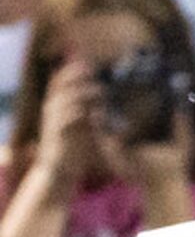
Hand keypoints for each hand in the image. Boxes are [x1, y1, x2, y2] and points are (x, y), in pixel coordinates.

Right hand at [32, 58, 101, 196]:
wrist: (60, 171)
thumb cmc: (73, 149)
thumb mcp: (81, 126)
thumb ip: (87, 109)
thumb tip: (99, 93)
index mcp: (56, 105)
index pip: (61, 80)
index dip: (73, 70)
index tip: (90, 65)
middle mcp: (52, 109)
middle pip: (62, 84)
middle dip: (78, 76)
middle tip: (95, 73)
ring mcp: (53, 121)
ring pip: (65, 99)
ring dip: (83, 93)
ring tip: (100, 92)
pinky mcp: (57, 134)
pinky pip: (66, 118)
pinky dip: (79, 112)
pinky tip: (93, 111)